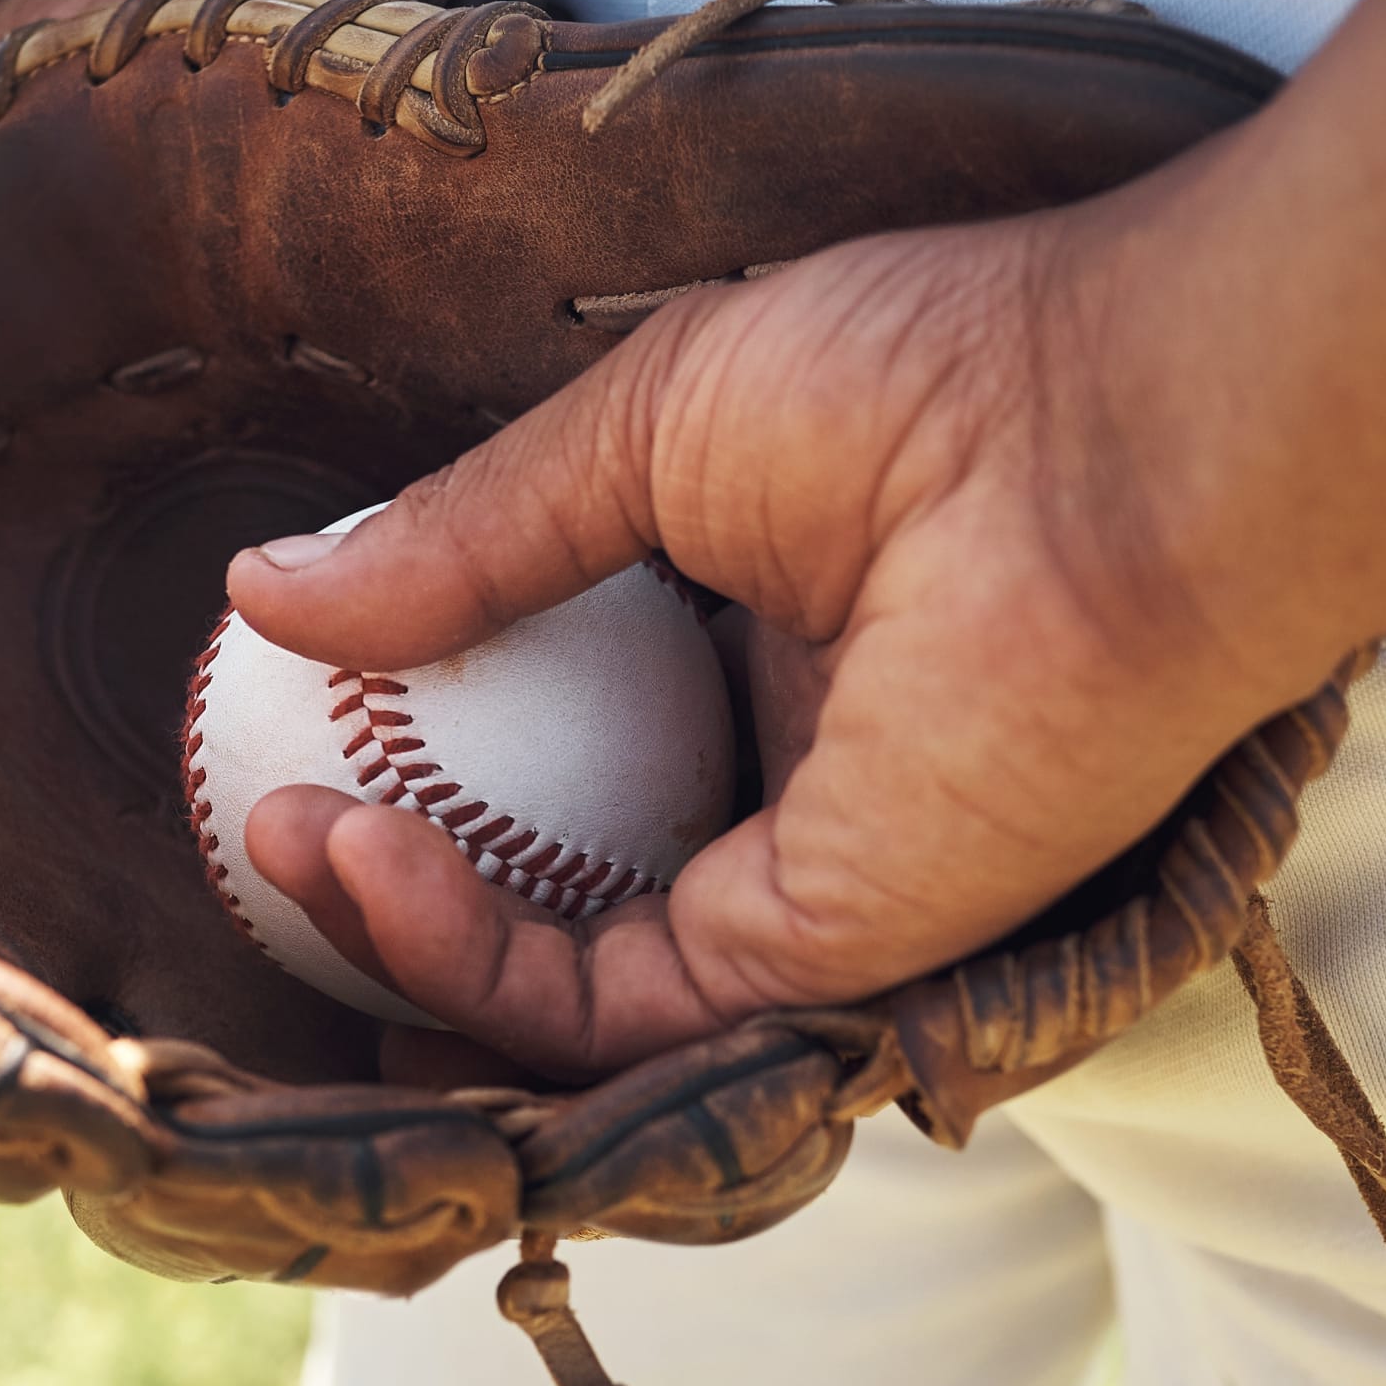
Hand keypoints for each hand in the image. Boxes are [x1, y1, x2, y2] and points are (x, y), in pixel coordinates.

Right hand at [226, 179, 1385, 1076]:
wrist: (1123, 427)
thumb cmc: (941, 378)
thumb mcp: (645, 432)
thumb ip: (470, 539)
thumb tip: (275, 593)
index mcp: (765, 658)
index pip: (569, 764)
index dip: (426, 768)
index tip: (300, 719)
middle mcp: (789, 785)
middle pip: (556, 893)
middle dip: (396, 891)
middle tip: (262, 822)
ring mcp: (812, 876)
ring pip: (571, 984)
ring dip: (408, 938)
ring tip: (287, 841)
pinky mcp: (832, 946)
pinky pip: (616, 1007)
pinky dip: (473, 961)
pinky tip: (365, 856)